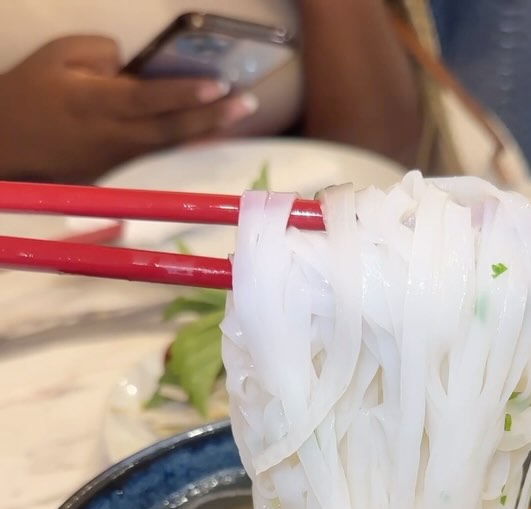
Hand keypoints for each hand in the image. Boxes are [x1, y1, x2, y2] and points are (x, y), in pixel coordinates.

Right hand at [0, 36, 257, 181]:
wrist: (6, 143)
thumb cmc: (30, 92)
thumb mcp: (57, 56)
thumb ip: (100, 55)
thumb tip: (135, 66)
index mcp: (95, 103)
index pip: (150, 98)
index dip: (186, 94)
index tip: (220, 85)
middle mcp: (111, 135)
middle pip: (169, 129)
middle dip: (211, 117)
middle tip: (247, 103)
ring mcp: (115, 159)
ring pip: (167, 145)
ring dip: (204, 131)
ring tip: (237, 115)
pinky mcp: (114, 172)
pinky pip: (154, 153)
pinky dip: (182, 142)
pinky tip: (206, 131)